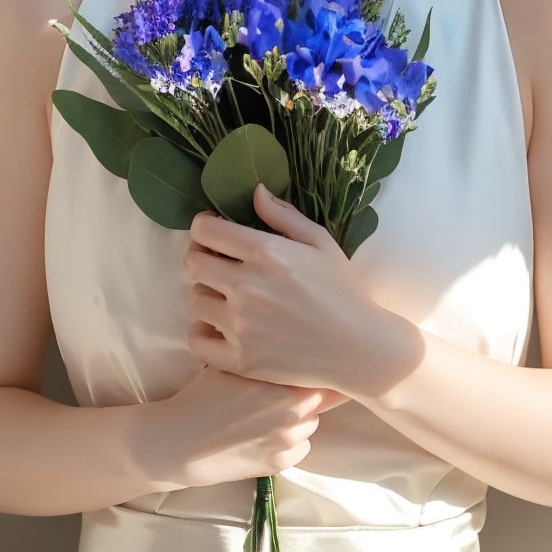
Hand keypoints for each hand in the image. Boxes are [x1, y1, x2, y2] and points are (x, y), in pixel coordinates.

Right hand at [146, 367, 346, 489]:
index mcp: (282, 377)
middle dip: (311, 391)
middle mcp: (292, 407)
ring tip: (267, 414)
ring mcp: (289, 437)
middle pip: (326, 396)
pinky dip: (290, 443)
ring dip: (301, 417)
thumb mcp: (234, 364)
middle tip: (287, 390)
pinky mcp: (282, 462)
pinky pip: (302, 447)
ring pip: (313, 422)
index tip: (318, 364)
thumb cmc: (203, 395)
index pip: (324, 370)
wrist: (179, 440)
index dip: (321, 366)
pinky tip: (262, 435)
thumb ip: (267, 354)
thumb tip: (291, 338)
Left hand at [181, 181, 385, 399]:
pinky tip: (221, 329)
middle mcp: (246, 287)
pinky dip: (203, 333)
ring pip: (194, 301)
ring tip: (227, 299)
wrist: (359, 347)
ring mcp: (240, 326)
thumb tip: (254, 191)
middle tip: (219, 265)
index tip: (214, 234)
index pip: (204, 230)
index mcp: (265, 252)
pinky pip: (196, 340)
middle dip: (202, 258)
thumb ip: (283, 215)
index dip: (204, 228)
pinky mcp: (239, 359)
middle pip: (192, 263)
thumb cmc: (343, 290)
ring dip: (207, 295)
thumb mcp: (320, 242)